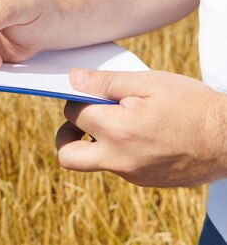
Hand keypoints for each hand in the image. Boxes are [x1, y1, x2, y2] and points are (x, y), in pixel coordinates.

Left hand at [57, 69, 226, 186]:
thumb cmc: (193, 106)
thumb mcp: (149, 83)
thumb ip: (106, 82)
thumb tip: (74, 79)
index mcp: (118, 131)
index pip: (74, 113)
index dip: (78, 98)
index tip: (89, 92)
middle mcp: (120, 159)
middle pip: (68, 156)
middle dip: (65, 135)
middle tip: (80, 120)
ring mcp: (132, 174)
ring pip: (94, 161)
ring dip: (95, 141)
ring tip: (119, 120)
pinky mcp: (144, 180)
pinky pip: (117, 165)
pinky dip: (117, 149)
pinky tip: (139, 133)